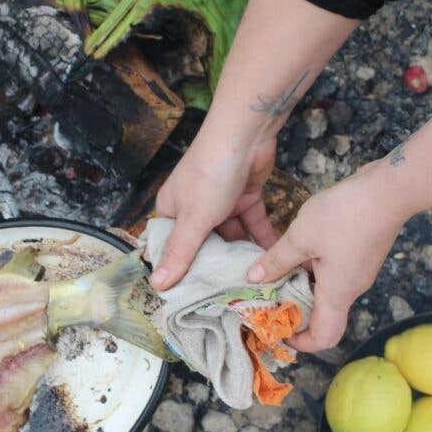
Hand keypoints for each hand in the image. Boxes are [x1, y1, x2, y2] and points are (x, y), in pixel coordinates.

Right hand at [151, 137, 278, 289]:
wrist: (245, 134)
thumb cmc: (210, 173)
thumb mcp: (193, 219)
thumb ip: (180, 253)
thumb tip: (158, 285)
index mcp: (171, 211)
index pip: (171, 247)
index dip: (179, 271)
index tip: (192, 297)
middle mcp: (194, 208)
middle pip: (203, 245)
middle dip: (216, 267)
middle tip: (229, 297)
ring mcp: (221, 203)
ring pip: (230, 237)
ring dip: (241, 256)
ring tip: (255, 283)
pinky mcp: (245, 197)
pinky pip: (252, 225)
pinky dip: (261, 239)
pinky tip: (273, 260)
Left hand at [246, 160, 406, 351]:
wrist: (389, 190)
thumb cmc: (345, 215)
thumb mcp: (300, 237)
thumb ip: (276, 260)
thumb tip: (253, 278)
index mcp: (337, 293)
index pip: (324, 337)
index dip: (301, 341)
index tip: (278, 330)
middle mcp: (350, 288)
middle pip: (322, 315)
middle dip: (294, 312)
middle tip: (266, 299)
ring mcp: (357, 270)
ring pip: (325, 290)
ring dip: (300, 286)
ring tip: (272, 273)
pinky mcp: (359, 254)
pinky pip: (332, 272)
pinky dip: (311, 269)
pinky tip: (293, 252)